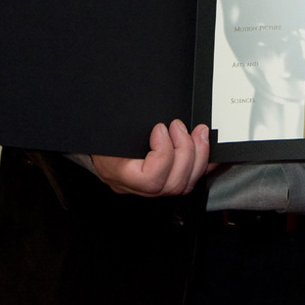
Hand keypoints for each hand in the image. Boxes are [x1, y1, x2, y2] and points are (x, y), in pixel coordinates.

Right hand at [90, 119, 212, 196]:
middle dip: (185, 150)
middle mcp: (137, 187)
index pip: (150, 180)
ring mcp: (152, 188)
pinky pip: (190, 179)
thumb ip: (128, 121)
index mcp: (120, 173)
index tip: (160, 128)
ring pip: (184, 185)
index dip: (163, 153)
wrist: (96, 147)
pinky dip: (204, 163)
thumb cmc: (102, 137)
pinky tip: (207, 146)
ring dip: (197, 154)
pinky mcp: (164, 181)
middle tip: (180, 127)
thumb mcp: (110, 127)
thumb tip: (156, 117)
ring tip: (196, 132)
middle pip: (173, 184)